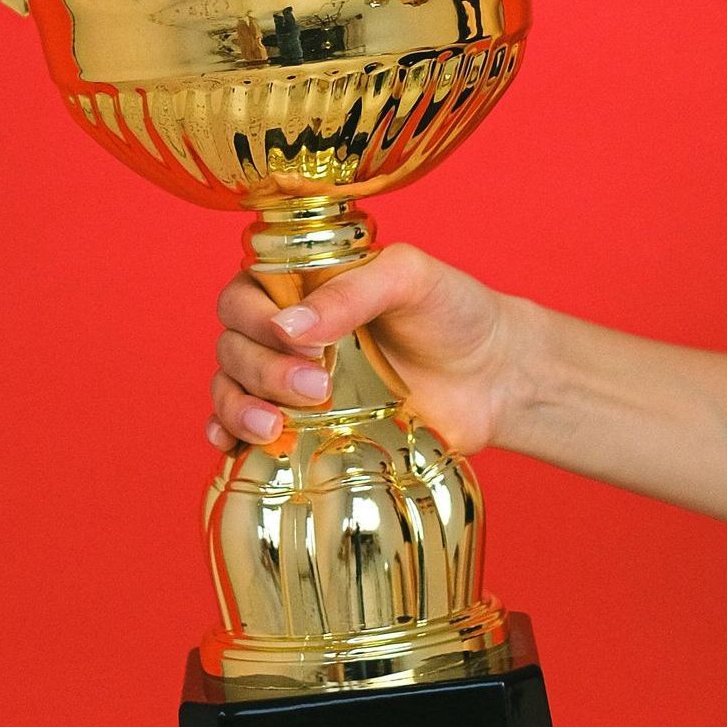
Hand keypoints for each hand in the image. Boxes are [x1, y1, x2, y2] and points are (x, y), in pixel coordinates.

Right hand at [207, 243, 532, 455]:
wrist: (496, 378)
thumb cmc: (454, 312)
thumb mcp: (410, 278)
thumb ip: (351, 292)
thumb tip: (288, 327)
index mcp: (301, 287)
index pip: (243, 296)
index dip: (254, 319)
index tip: (296, 340)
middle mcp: (287, 335)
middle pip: (233, 348)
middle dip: (260, 369)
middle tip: (315, 385)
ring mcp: (292, 385)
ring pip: (231, 391)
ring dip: (238, 409)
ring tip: (274, 427)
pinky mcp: (307, 430)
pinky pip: (247, 435)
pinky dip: (229, 440)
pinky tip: (232, 449)